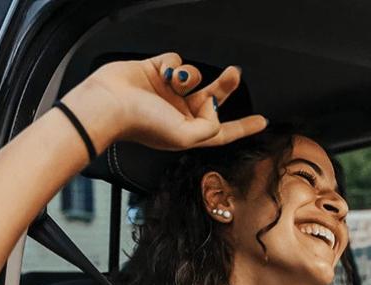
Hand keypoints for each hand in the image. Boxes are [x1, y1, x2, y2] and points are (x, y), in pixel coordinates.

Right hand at [62, 53, 266, 151]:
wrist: (109, 103)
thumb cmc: (142, 124)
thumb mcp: (186, 136)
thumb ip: (210, 128)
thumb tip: (215, 111)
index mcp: (189, 132)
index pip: (223, 131)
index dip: (244, 127)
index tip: (262, 122)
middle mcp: (180, 113)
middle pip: (213, 98)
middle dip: (225, 85)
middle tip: (235, 73)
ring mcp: (167, 93)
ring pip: (194, 77)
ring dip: (190, 77)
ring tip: (177, 82)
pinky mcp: (155, 72)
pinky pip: (176, 62)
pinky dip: (172, 65)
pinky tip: (161, 73)